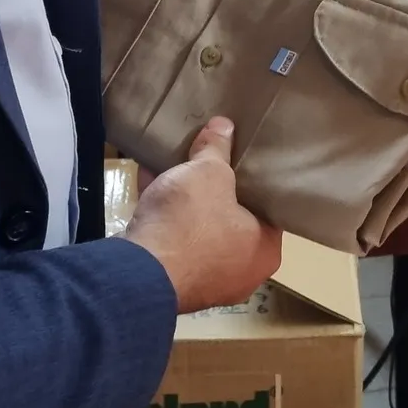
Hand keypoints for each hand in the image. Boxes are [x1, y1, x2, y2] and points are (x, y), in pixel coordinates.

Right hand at [126, 118, 282, 312]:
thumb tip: (224, 125)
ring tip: (175, 166)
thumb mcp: (208, 172)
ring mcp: (206, 282)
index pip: (269, 208)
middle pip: (232, 219)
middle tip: (209, 162)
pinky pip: (174, 241)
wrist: (139, 271)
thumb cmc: (191, 222)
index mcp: (265, 250)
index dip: (254, 179)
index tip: (243, 158)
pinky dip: (165, 216)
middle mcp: (242, 273)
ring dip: (185, 202)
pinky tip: (149, 181)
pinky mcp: (172, 282)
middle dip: (215, 189)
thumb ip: (217, 148)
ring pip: (199, 231)